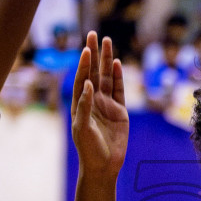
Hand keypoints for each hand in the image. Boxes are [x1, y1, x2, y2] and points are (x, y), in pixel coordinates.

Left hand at [70, 31, 128, 179]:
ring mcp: (107, 105)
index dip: (83, 64)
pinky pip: (119, 90)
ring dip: (107, 60)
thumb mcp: (82, 128)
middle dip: (93, 54)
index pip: (81, 79)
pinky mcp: (120, 111)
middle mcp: (92, 101)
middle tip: (93, 34)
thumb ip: (84, 106)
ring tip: (107, 42)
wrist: (104, 165)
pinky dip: (118, 77)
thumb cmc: (88, 149)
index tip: (85, 49)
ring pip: (107, 78)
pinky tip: (117, 64)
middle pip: (93, 72)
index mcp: (80, 104)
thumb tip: (88, 84)